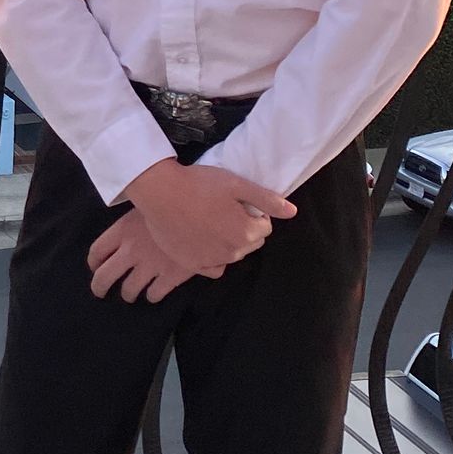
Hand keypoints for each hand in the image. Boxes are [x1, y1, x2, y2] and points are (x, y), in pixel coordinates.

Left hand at [86, 208, 215, 302]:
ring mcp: (150, 266)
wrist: (202, 211)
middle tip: (101, 292)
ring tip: (130, 294)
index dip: (94, 262)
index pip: (97, 251)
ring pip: (129, 289)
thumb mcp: (145, 206)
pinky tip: (154, 293)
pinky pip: (155, 293)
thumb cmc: (174, 200)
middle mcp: (131, 251)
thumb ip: (132, 221)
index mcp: (122, 230)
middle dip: (100, 287)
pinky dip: (152, 295)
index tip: (95, 267)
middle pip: (104, 276)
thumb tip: (127, 228)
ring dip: (128, 293)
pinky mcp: (170, 276)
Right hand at [122, 160, 295, 276]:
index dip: (254, 212)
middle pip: (250, 243)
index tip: (237, 202)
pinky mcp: (191, 265)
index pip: (265, 227)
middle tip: (224, 209)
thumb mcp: (237, 184)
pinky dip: (214, 258)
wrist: (160, 192)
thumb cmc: (199, 184)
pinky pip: (214, 268)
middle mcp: (232, 252)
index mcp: (246, 232)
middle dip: (244, 228)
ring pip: (232, 254)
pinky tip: (204, 242)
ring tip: (210, 221)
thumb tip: (292, 212)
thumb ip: (267, 200)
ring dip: (228, 242)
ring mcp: (211, 260)